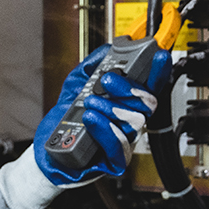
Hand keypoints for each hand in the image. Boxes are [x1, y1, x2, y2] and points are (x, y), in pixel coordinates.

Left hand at [33, 44, 172, 185]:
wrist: (49, 145)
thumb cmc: (66, 117)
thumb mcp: (77, 82)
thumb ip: (95, 63)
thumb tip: (110, 48)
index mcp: (127, 103)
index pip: (151, 86)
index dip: (158, 72)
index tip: (159, 56)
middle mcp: (130, 121)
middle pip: (147, 104)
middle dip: (129, 88)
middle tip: (107, 79)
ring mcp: (125, 141)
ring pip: (133, 123)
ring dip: (111, 107)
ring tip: (89, 101)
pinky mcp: (114, 160)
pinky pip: (119, 146)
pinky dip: (106, 130)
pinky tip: (91, 118)